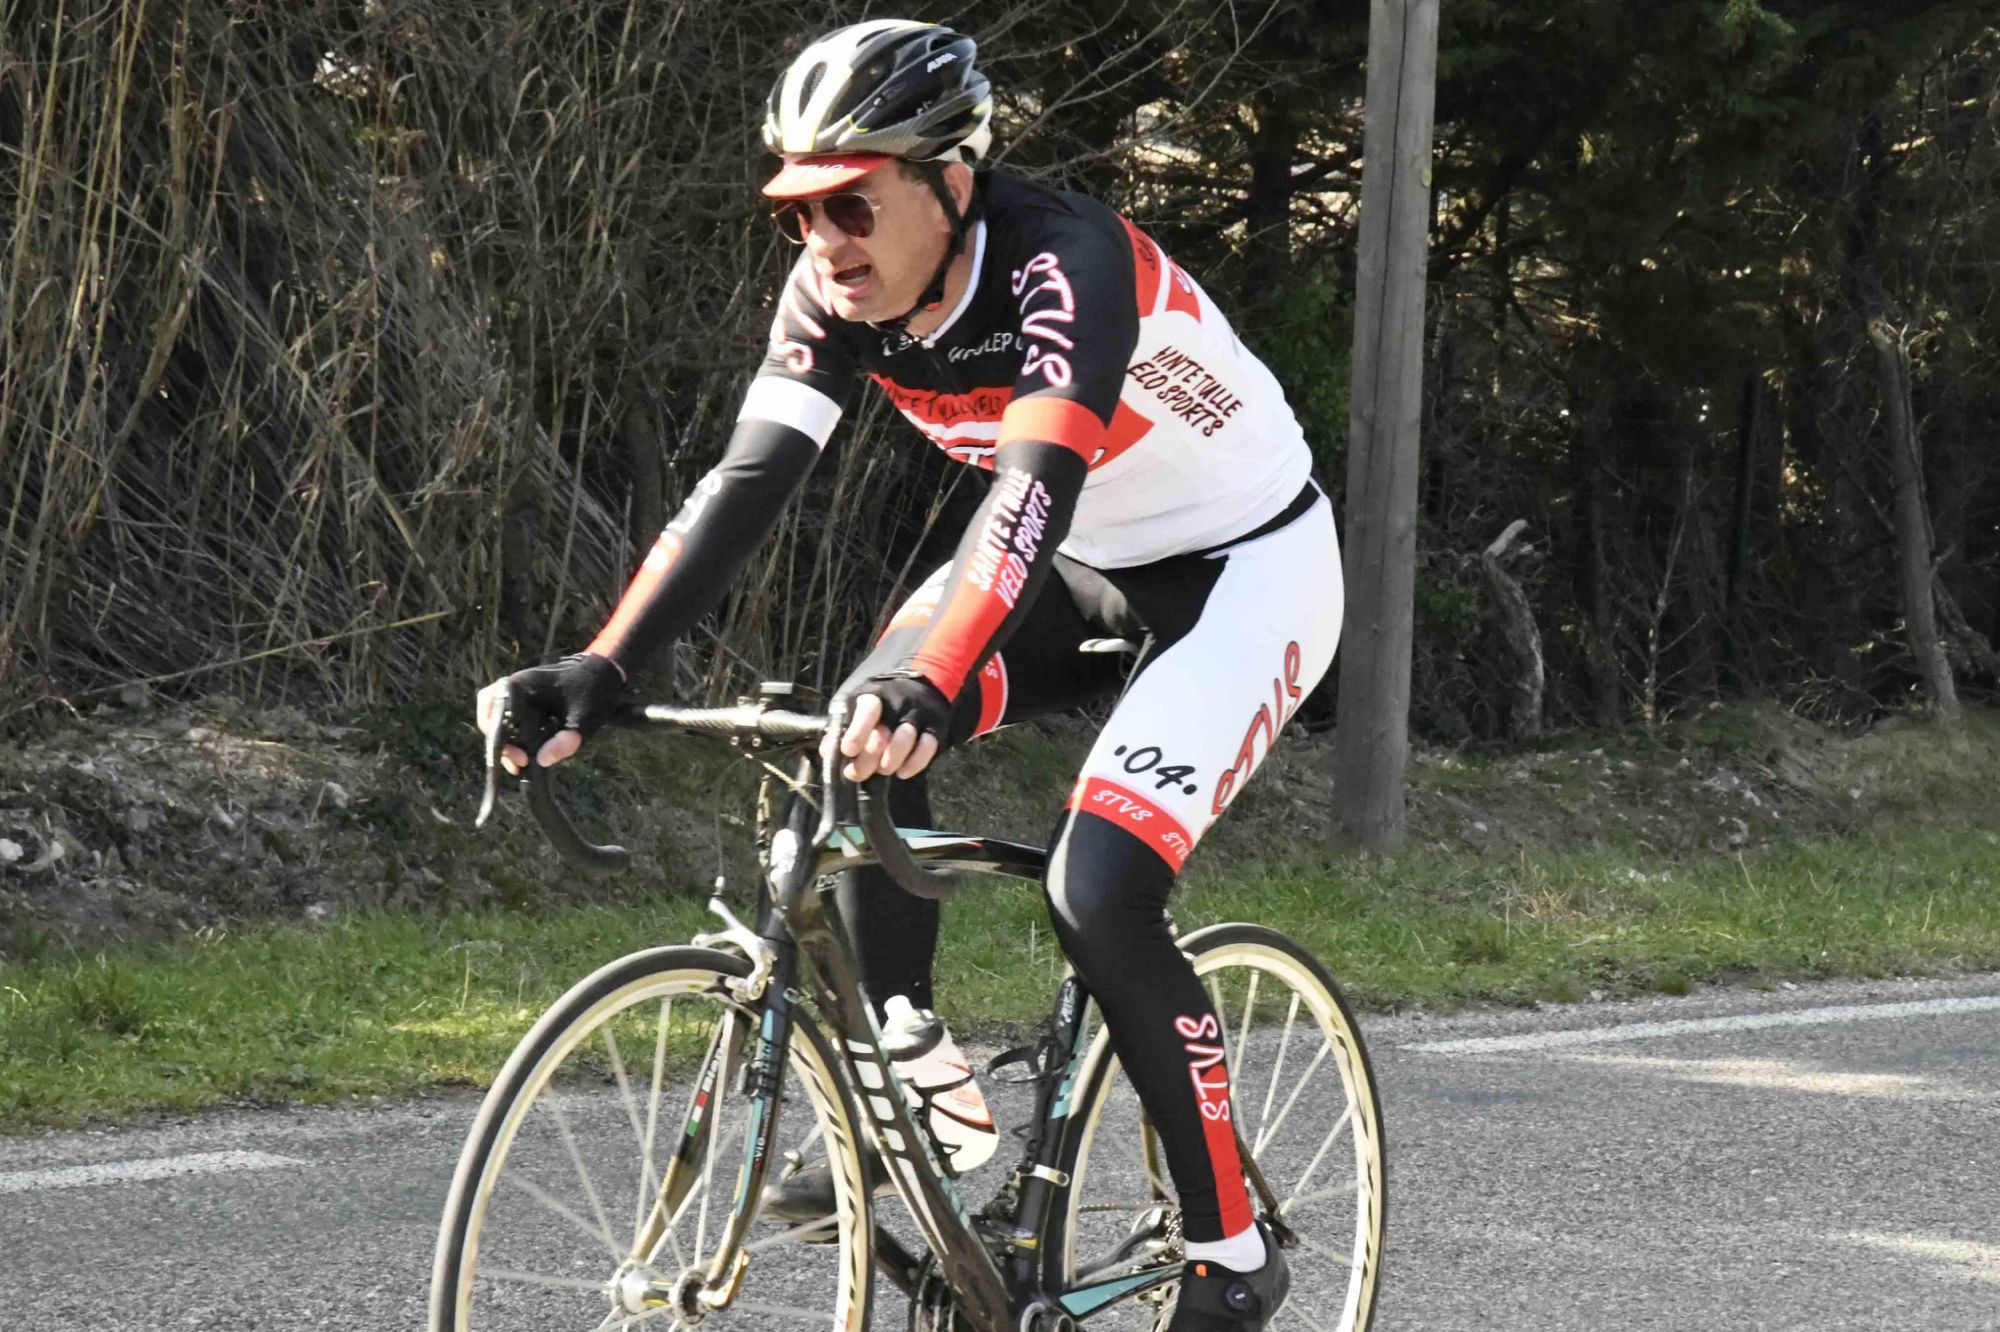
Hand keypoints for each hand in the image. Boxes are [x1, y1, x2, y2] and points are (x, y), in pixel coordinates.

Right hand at [475, 653, 626, 774]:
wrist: (604, 675)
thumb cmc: (593, 692)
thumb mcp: (585, 720)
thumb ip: (567, 741)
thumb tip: (542, 760)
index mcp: (521, 686)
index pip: (493, 712)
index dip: (501, 739)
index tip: (521, 759)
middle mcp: (511, 687)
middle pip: (488, 717)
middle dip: (500, 744)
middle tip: (520, 764)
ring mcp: (515, 694)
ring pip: (494, 720)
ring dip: (504, 744)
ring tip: (521, 765)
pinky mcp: (522, 702)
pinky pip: (506, 720)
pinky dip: (511, 738)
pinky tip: (525, 757)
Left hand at [824, 673, 949, 781]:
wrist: (918, 685)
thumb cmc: (880, 702)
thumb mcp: (857, 707)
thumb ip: (842, 729)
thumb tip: (828, 752)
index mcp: (874, 696)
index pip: (867, 711)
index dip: (856, 734)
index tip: (849, 751)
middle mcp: (898, 704)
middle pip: (883, 734)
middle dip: (868, 760)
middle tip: (857, 773)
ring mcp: (918, 715)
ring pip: (906, 740)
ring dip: (890, 762)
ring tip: (883, 769)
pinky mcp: (935, 726)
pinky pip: (928, 747)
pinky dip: (914, 764)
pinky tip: (902, 772)